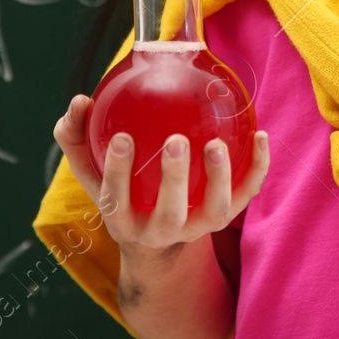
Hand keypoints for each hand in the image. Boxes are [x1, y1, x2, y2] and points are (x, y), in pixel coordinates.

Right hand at [53, 94, 269, 256]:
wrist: (153, 238)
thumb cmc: (121, 189)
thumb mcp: (92, 170)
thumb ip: (77, 136)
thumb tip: (79, 100)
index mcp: (122, 221)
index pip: (115, 200)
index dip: (117, 173)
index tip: (122, 138)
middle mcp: (160, 231)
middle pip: (169, 213)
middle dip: (172, 180)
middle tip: (175, 140)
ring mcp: (195, 228)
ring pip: (213, 212)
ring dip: (218, 179)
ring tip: (216, 143)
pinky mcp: (223, 219)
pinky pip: (245, 195)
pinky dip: (256, 169)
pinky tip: (261, 136)